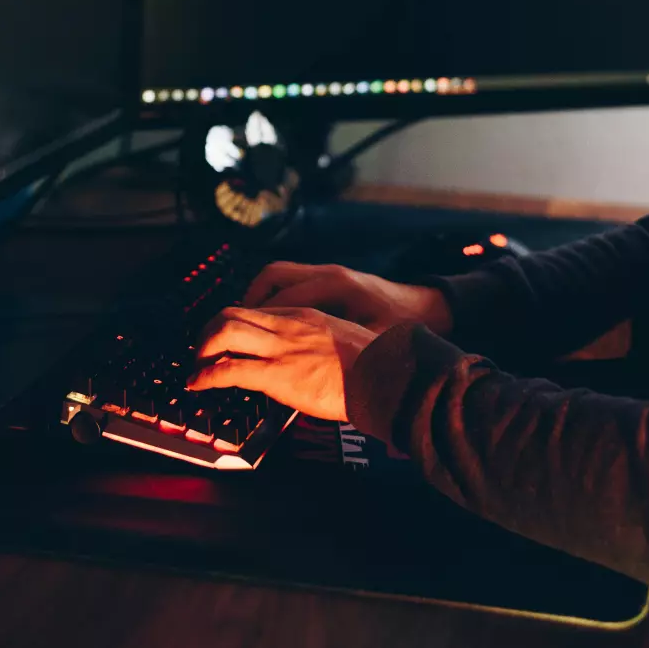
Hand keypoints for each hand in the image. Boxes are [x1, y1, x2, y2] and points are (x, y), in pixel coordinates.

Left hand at [188, 306, 376, 420]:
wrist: (386, 377)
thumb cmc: (375, 368)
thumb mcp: (345, 342)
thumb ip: (322, 345)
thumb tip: (315, 363)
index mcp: (306, 315)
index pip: (257, 311)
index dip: (234, 325)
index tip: (227, 341)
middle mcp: (288, 325)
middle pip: (231, 313)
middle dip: (209, 331)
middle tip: (203, 352)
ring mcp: (281, 348)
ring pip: (224, 332)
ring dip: (203, 350)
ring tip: (197, 368)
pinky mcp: (277, 374)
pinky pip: (229, 370)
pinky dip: (206, 376)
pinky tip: (197, 385)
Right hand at [242, 262, 453, 336]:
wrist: (424, 309)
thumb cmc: (401, 330)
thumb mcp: (371, 347)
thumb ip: (337, 355)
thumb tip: (305, 373)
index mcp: (338, 289)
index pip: (283, 302)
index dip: (257, 323)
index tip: (232, 351)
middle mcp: (328, 275)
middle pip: (272, 278)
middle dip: (245, 306)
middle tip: (224, 336)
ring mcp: (327, 274)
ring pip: (276, 276)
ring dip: (255, 299)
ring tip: (239, 327)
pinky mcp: (328, 279)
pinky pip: (288, 281)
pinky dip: (272, 298)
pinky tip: (266, 322)